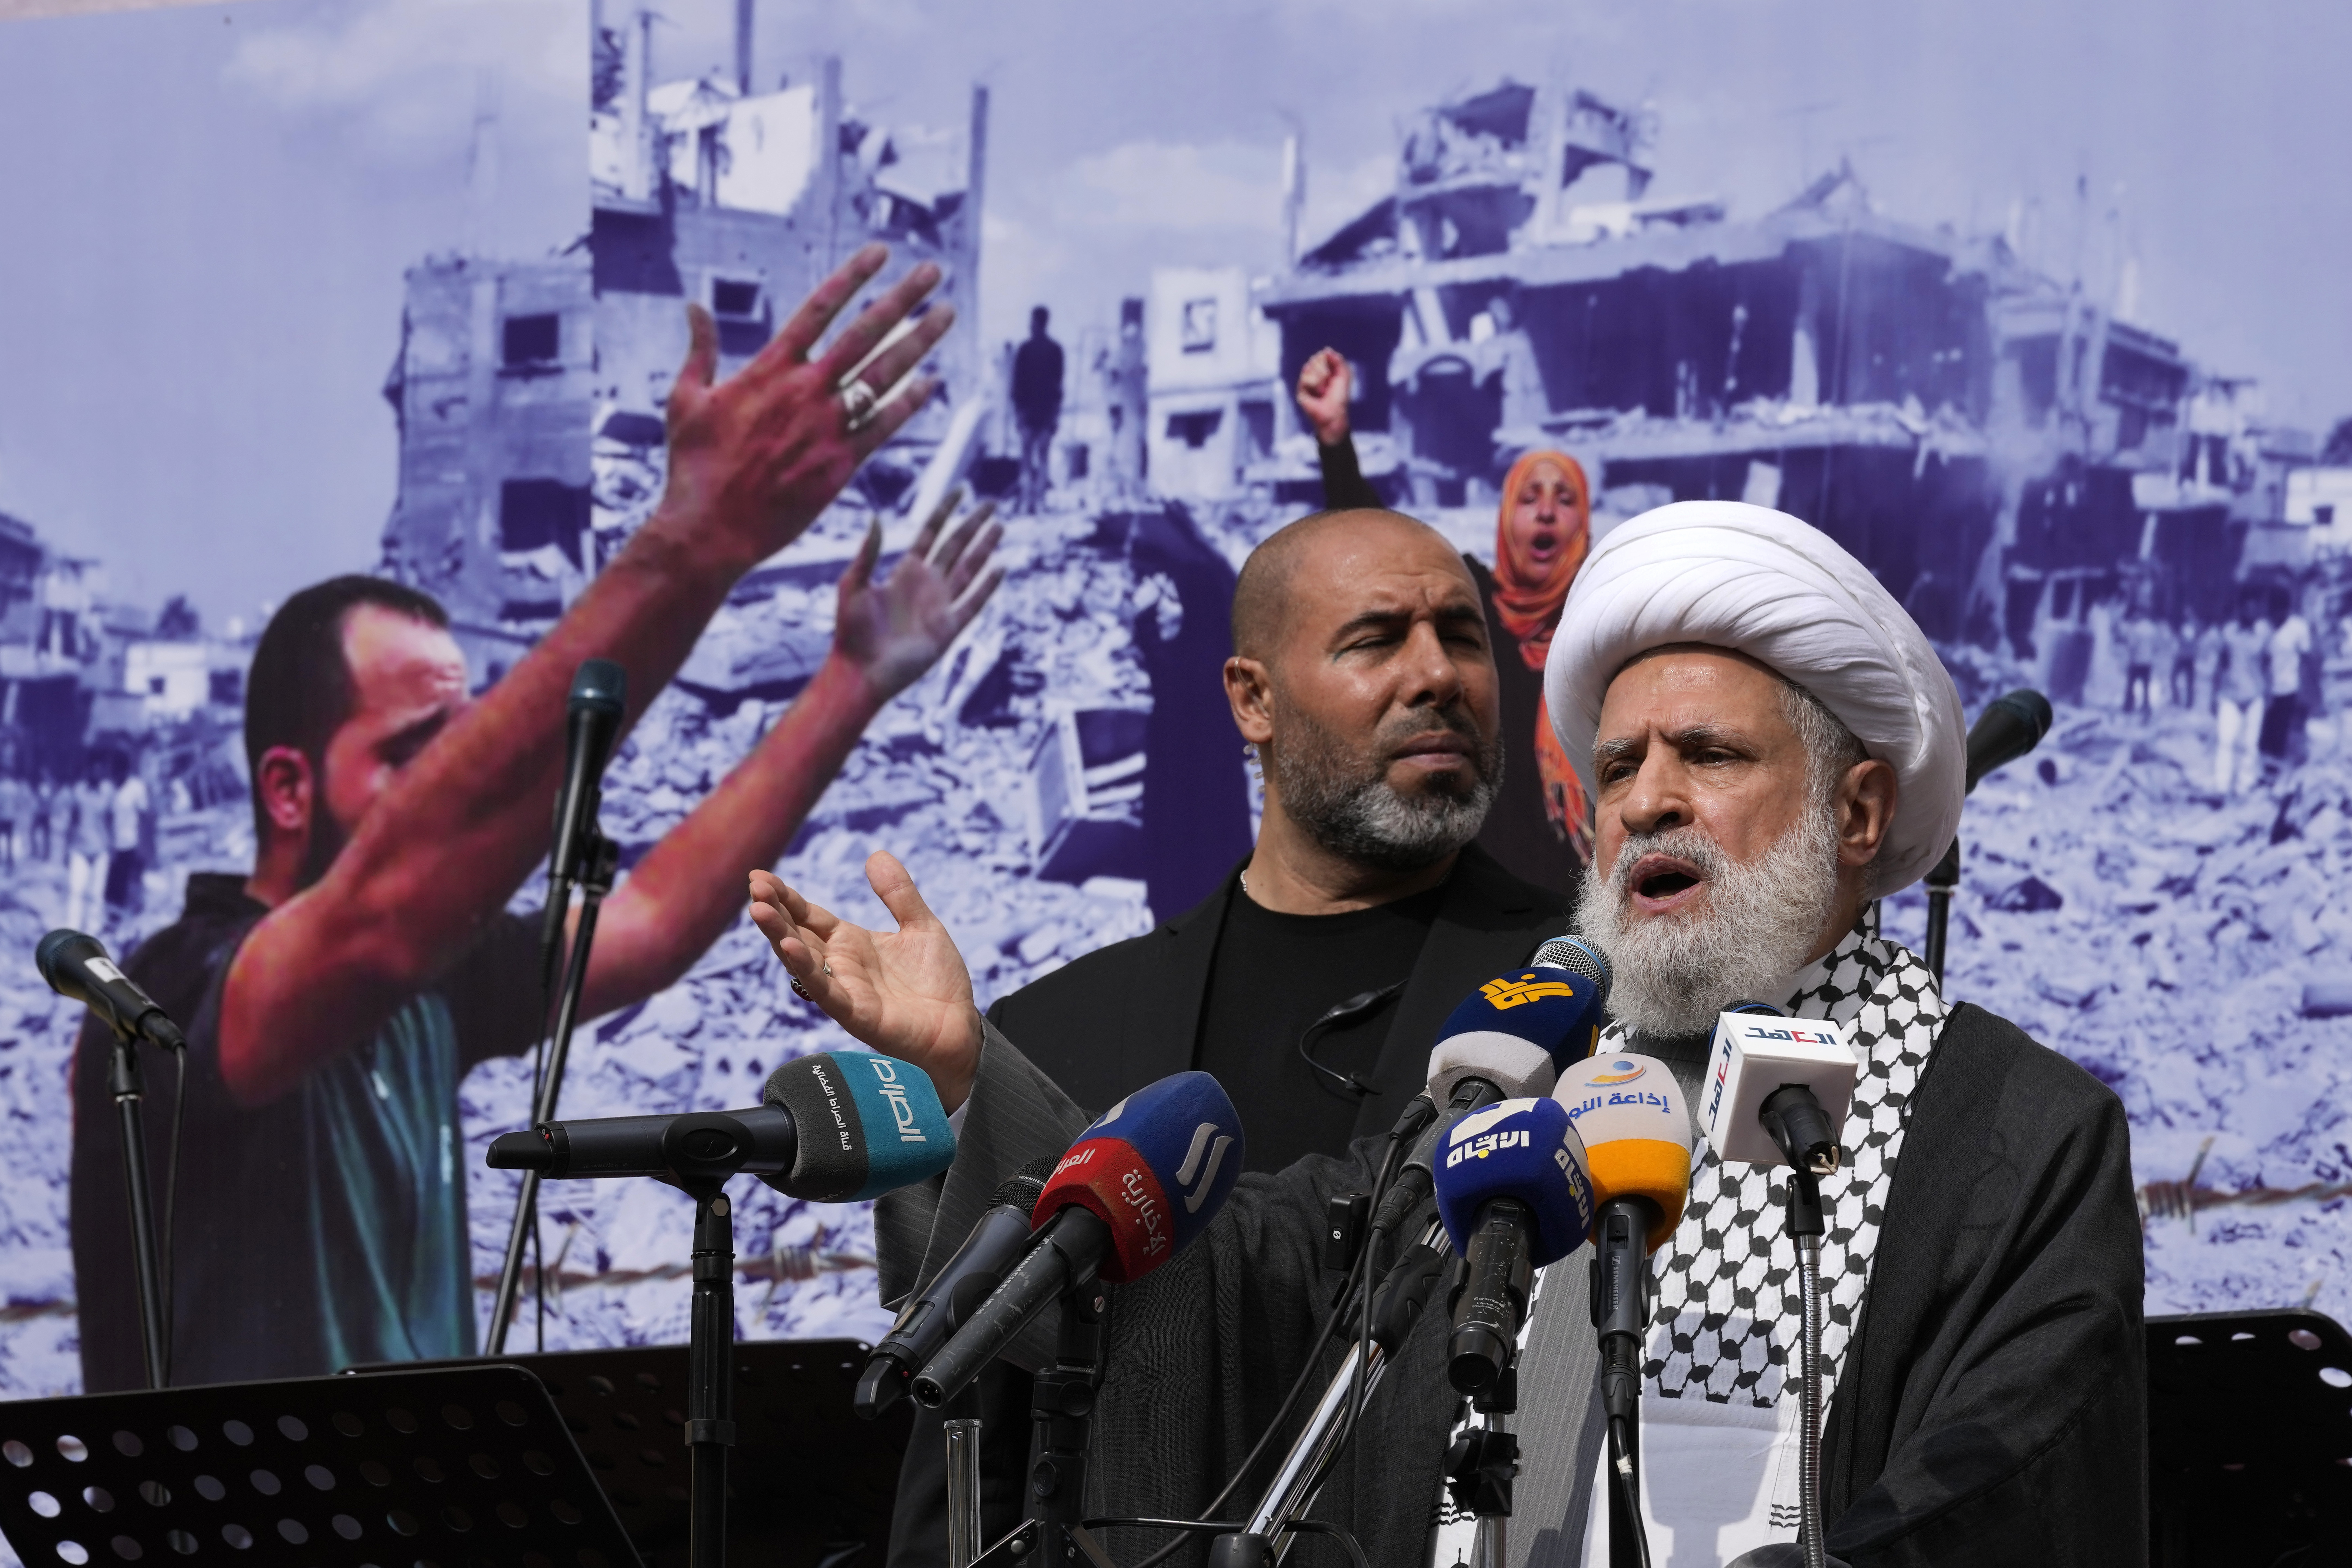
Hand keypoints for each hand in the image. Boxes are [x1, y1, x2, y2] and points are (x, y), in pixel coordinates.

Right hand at [657, 244, 954, 572]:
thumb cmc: (693, 466)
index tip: (881, 253)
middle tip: (933, 272)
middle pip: (864, 332)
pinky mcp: (841, 464)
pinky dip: (912, 403)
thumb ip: (699, 350)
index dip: (853, 276)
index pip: (820, 308)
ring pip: (885, 374)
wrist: (710, 529)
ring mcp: (826, 426)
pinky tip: (934, 383)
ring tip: (948, 313)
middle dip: (902, 298)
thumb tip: (693, 306)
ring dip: (920, 341)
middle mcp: (804, 390)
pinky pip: (885, 426)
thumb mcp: (686, 399)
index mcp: (769, 368)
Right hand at [749, 856, 982, 1111]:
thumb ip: (899, 894)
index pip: (809, 915)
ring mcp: (844, 990)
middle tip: (755, 885)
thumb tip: (875, 854)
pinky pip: (824, 990)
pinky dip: (806, 968)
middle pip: (797, 934)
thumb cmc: (939, 982)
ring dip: (778, 935)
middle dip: (774, 910)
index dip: (786, 897)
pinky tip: (790, 946)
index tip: (760, 876)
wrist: (959, 1028)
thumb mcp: (922, 926)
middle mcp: (839, 965)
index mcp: (850, 943)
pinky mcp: (855, 1013)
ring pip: (801, 960)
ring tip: (758, 909)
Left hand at [834, 486, 1003, 702]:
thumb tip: (876, 517)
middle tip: (991, 503)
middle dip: (973, 524)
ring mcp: (940, 605)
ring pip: (970, 569)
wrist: (861, 670)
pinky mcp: (949, 628)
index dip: (945, 510)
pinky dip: (987, 587)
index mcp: (905, 570)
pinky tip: (1001, 568)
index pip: (931, 532)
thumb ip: (868, 552)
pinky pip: (973, 603)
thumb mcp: (853, 584)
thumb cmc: (851, 631)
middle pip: (956, 546)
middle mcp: (927, 584)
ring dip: (985, 548)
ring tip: (1000, 527)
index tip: (960, 490)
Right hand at [1294, 347, 1352, 445]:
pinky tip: (1317, 392)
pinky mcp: (1301, 390)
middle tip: (1329, 383)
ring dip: (1320, 378)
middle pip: (1315, 360)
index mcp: (1325, 370)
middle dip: (1324, 370)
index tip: (1333, 373)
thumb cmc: (1340, 396)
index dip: (1328, 361)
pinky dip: (1314, 384)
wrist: (1333, 413)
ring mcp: (1307, 382)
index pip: (1322, 356)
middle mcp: (1315, 374)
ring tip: (1323, 390)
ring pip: (1309, 368)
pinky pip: (1305, 378)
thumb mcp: (1343, 375)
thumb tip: (1327, 349)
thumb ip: (1338, 361)